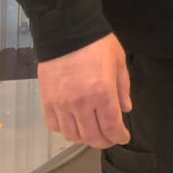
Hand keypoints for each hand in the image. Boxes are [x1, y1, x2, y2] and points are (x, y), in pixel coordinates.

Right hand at [37, 33, 131, 148]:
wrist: (67, 30)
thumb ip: (123, 88)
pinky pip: (54, 125)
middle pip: (91, 136)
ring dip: (84, 139)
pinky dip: (65, 130)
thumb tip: (126, 109)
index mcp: (103, 94)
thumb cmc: (98, 44)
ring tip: (92, 133)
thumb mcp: (119, 62)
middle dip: (103, 142)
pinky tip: (73, 124)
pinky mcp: (46, 101)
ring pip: (71, 135)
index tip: (124, 138)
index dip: (119, 136)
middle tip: (110, 139)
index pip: (111, 127)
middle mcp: (81, 104)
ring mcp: (61, 104)